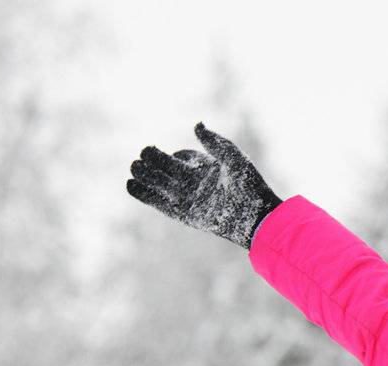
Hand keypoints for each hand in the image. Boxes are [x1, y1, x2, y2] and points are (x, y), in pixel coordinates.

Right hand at [126, 123, 281, 248]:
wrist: (257, 218)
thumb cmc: (250, 187)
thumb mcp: (233, 159)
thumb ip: (214, 142)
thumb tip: (197, 124)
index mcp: (207, 169)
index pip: (183, 158)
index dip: (173, 154)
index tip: (171, 155)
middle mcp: (196, 184)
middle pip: (167, 170)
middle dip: (153, 162)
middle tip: (142, 155)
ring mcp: (189, 199)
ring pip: (161, 185)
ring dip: (145, 176)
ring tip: (134, 167)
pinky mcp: (184, 215)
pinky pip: (160, 204)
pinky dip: (144, 195)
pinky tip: (131, 185)